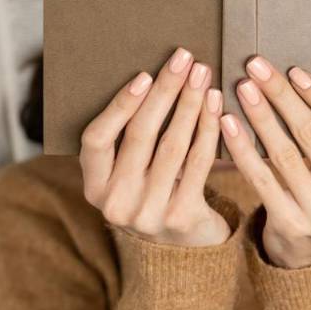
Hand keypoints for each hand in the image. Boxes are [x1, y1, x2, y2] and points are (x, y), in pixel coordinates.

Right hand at [79, 47, 229, 246]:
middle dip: (164, 91)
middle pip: (140, 136)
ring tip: (202, 75)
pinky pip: (198, 163)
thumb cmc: (153, 193)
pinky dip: (208, 129)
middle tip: (183, 59)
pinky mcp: (182, 216)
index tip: (143, 75)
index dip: (119, 106)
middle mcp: (116, 202)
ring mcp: (149, 212)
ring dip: (190, 103)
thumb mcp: (129, 175)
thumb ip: (128, 141)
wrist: (183, 250)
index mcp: (94, 187)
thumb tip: (153, 77)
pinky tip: (216, 105)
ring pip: (172, 145)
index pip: (96, 140)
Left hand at [220, 57, 310, 268]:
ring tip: (242, 88)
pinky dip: (242, 147)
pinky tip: (228, 123)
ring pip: (283, 154)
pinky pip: (260, 178)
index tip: (294, 71)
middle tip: (256, 67)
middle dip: (281, 96)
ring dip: (259, 116)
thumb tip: (293, 81)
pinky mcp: (289, 226)